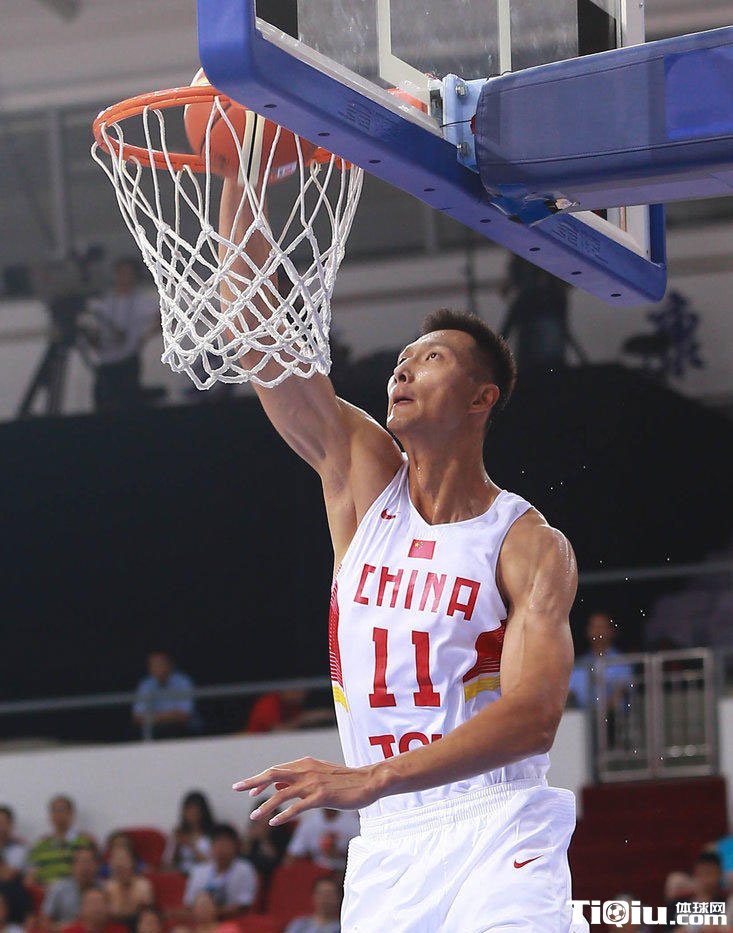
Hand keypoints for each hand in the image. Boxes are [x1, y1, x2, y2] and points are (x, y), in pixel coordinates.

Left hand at [233, 756, 384, 825]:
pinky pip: (298, 807)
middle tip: (236, 789)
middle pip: (273, 775)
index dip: (260, 780)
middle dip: (254, 782)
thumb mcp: (318, 776)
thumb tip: (276, 788)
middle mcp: (306, 770)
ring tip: (254, 817)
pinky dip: (284, 815)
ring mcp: (314, 783)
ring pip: (283, 794)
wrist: (368, 781)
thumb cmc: (343, 781)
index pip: (276, 771)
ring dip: (266, 805)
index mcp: (305, 764)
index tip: (248, 790)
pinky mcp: (322, 796)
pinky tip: (274, 822)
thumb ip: (298, 780)